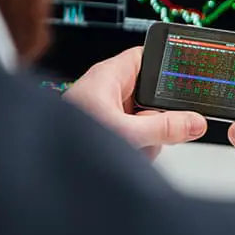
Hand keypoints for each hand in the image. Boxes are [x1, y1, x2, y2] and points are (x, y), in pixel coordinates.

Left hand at [64, 47, 206, 159]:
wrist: (40, 177)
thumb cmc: (64, 142)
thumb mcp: (127, 134)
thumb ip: (165, 128)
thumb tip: (194, 122)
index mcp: (109, 76)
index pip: (147, 57)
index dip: (168, 63)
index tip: (190, 76)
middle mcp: (108, 92)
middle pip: (153, 93)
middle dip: (160, 116)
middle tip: (159, 128)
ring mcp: (108, 115)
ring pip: (147, 119)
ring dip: (149, 138)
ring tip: (136, 147)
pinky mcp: (107, 135)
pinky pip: (137, 137)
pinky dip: (139, 149)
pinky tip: (130, 156)